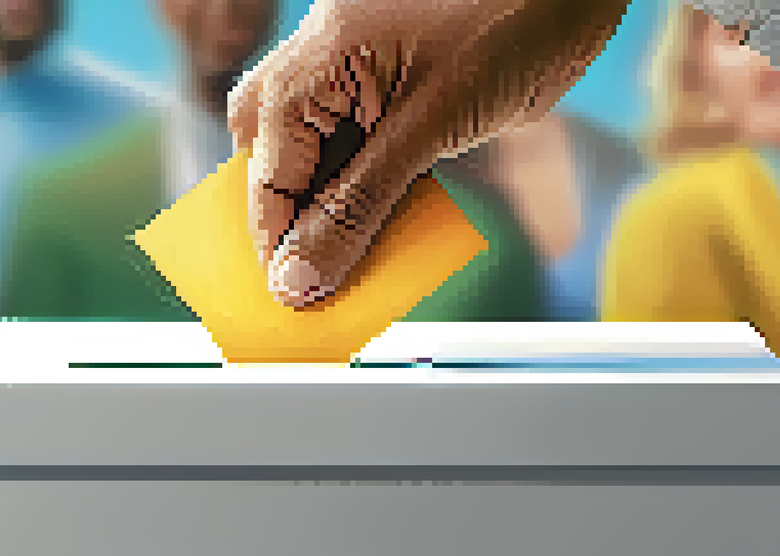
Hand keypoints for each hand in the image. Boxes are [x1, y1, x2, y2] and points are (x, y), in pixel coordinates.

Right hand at [228, 0, 628, 305]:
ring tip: (356, 264)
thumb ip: (357, 204)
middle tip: (320, 281)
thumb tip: (299, 276)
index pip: (265, 178)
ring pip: (317, 166)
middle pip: (275, 169)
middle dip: (294, 229)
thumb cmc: (515, 15)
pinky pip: (361, 153)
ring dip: (335, 218)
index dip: (277, 246)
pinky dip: (370, 195)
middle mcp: (320, 69)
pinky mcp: (396, 92)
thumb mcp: (430, 123)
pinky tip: (388, 228)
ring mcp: (356, 79)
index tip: (297, 302)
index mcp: (310, 65)